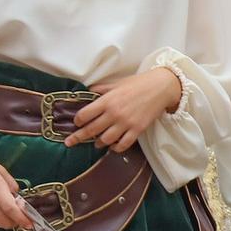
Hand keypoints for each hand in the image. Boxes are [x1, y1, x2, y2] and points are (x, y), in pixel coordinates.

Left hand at [63, 67, 182, 151]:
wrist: (161, 87)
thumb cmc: (138, 83)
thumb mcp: (117, 83)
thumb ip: (101, 89)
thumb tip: (88, 91)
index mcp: (107, 100)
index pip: (84, 114)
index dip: (77, 120)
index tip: (76, 123)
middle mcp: (114, 113)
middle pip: (91, 130)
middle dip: (78, 137)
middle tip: (70, 142)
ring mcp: (126, 123)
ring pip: (106, 140)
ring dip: (98, 143)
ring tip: (96, 144)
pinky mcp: (137, 129)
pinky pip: (123, 144)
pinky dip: (116, 148)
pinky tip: (113, 146)